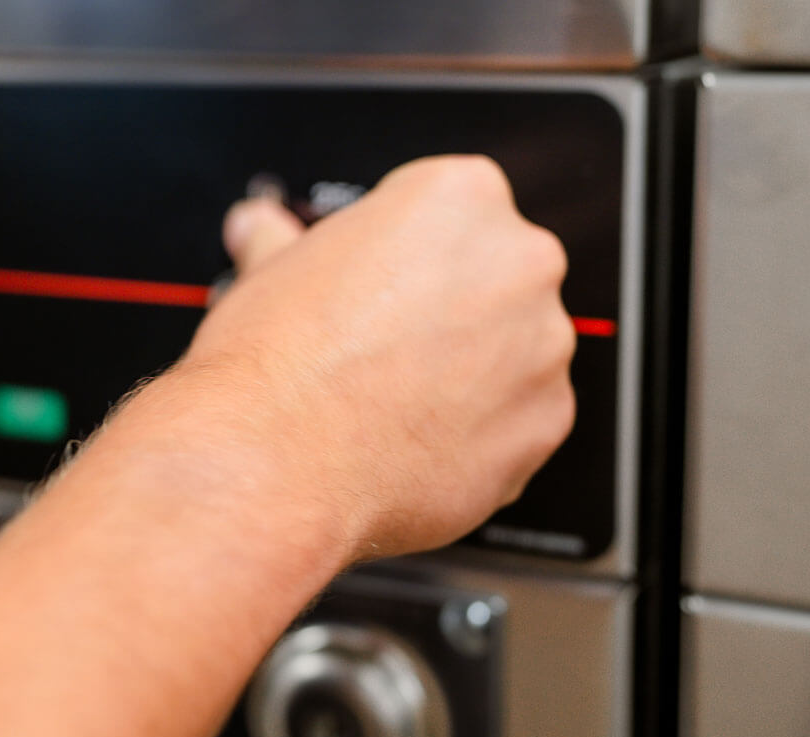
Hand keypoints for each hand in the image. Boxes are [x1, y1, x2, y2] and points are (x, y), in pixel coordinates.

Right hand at [176, 155, 575, 559]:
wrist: (278, 465)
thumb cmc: (276, 365)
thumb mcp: (265, 271)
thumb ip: (283, 240)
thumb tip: (262, 231)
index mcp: (458, 198)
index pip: (451, 210)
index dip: (406, 255)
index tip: (379, 285)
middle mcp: (519, 262)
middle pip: (496, 277)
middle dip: (450, 312)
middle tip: (384, 347)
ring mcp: (543, 347)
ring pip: (514, 353)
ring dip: (469, 375)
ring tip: (394, 403)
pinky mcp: (547, 423)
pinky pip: (521, 421)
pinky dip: (481, 434)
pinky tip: (417, 443)